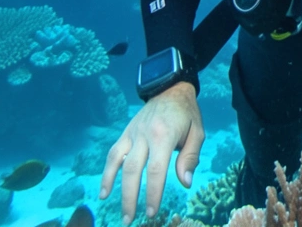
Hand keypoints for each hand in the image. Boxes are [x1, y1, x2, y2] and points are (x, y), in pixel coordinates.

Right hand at [99, 82, 203, 224]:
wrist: (170, 88)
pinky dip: (106, 173)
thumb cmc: (187, 113)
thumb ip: (190, 158)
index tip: (152, 211)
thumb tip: (184, 183)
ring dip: (115, 189)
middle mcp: (144, 135)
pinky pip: (112, 154)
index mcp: (163, 135)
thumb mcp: (197, 132)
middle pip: (132, 171)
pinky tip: (104, 191)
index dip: (153, 193)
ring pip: (118, 163)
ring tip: (118, 210)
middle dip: (130, 198)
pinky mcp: (125, 134)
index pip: (156, 170)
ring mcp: (132, 134)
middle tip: (131, 219)